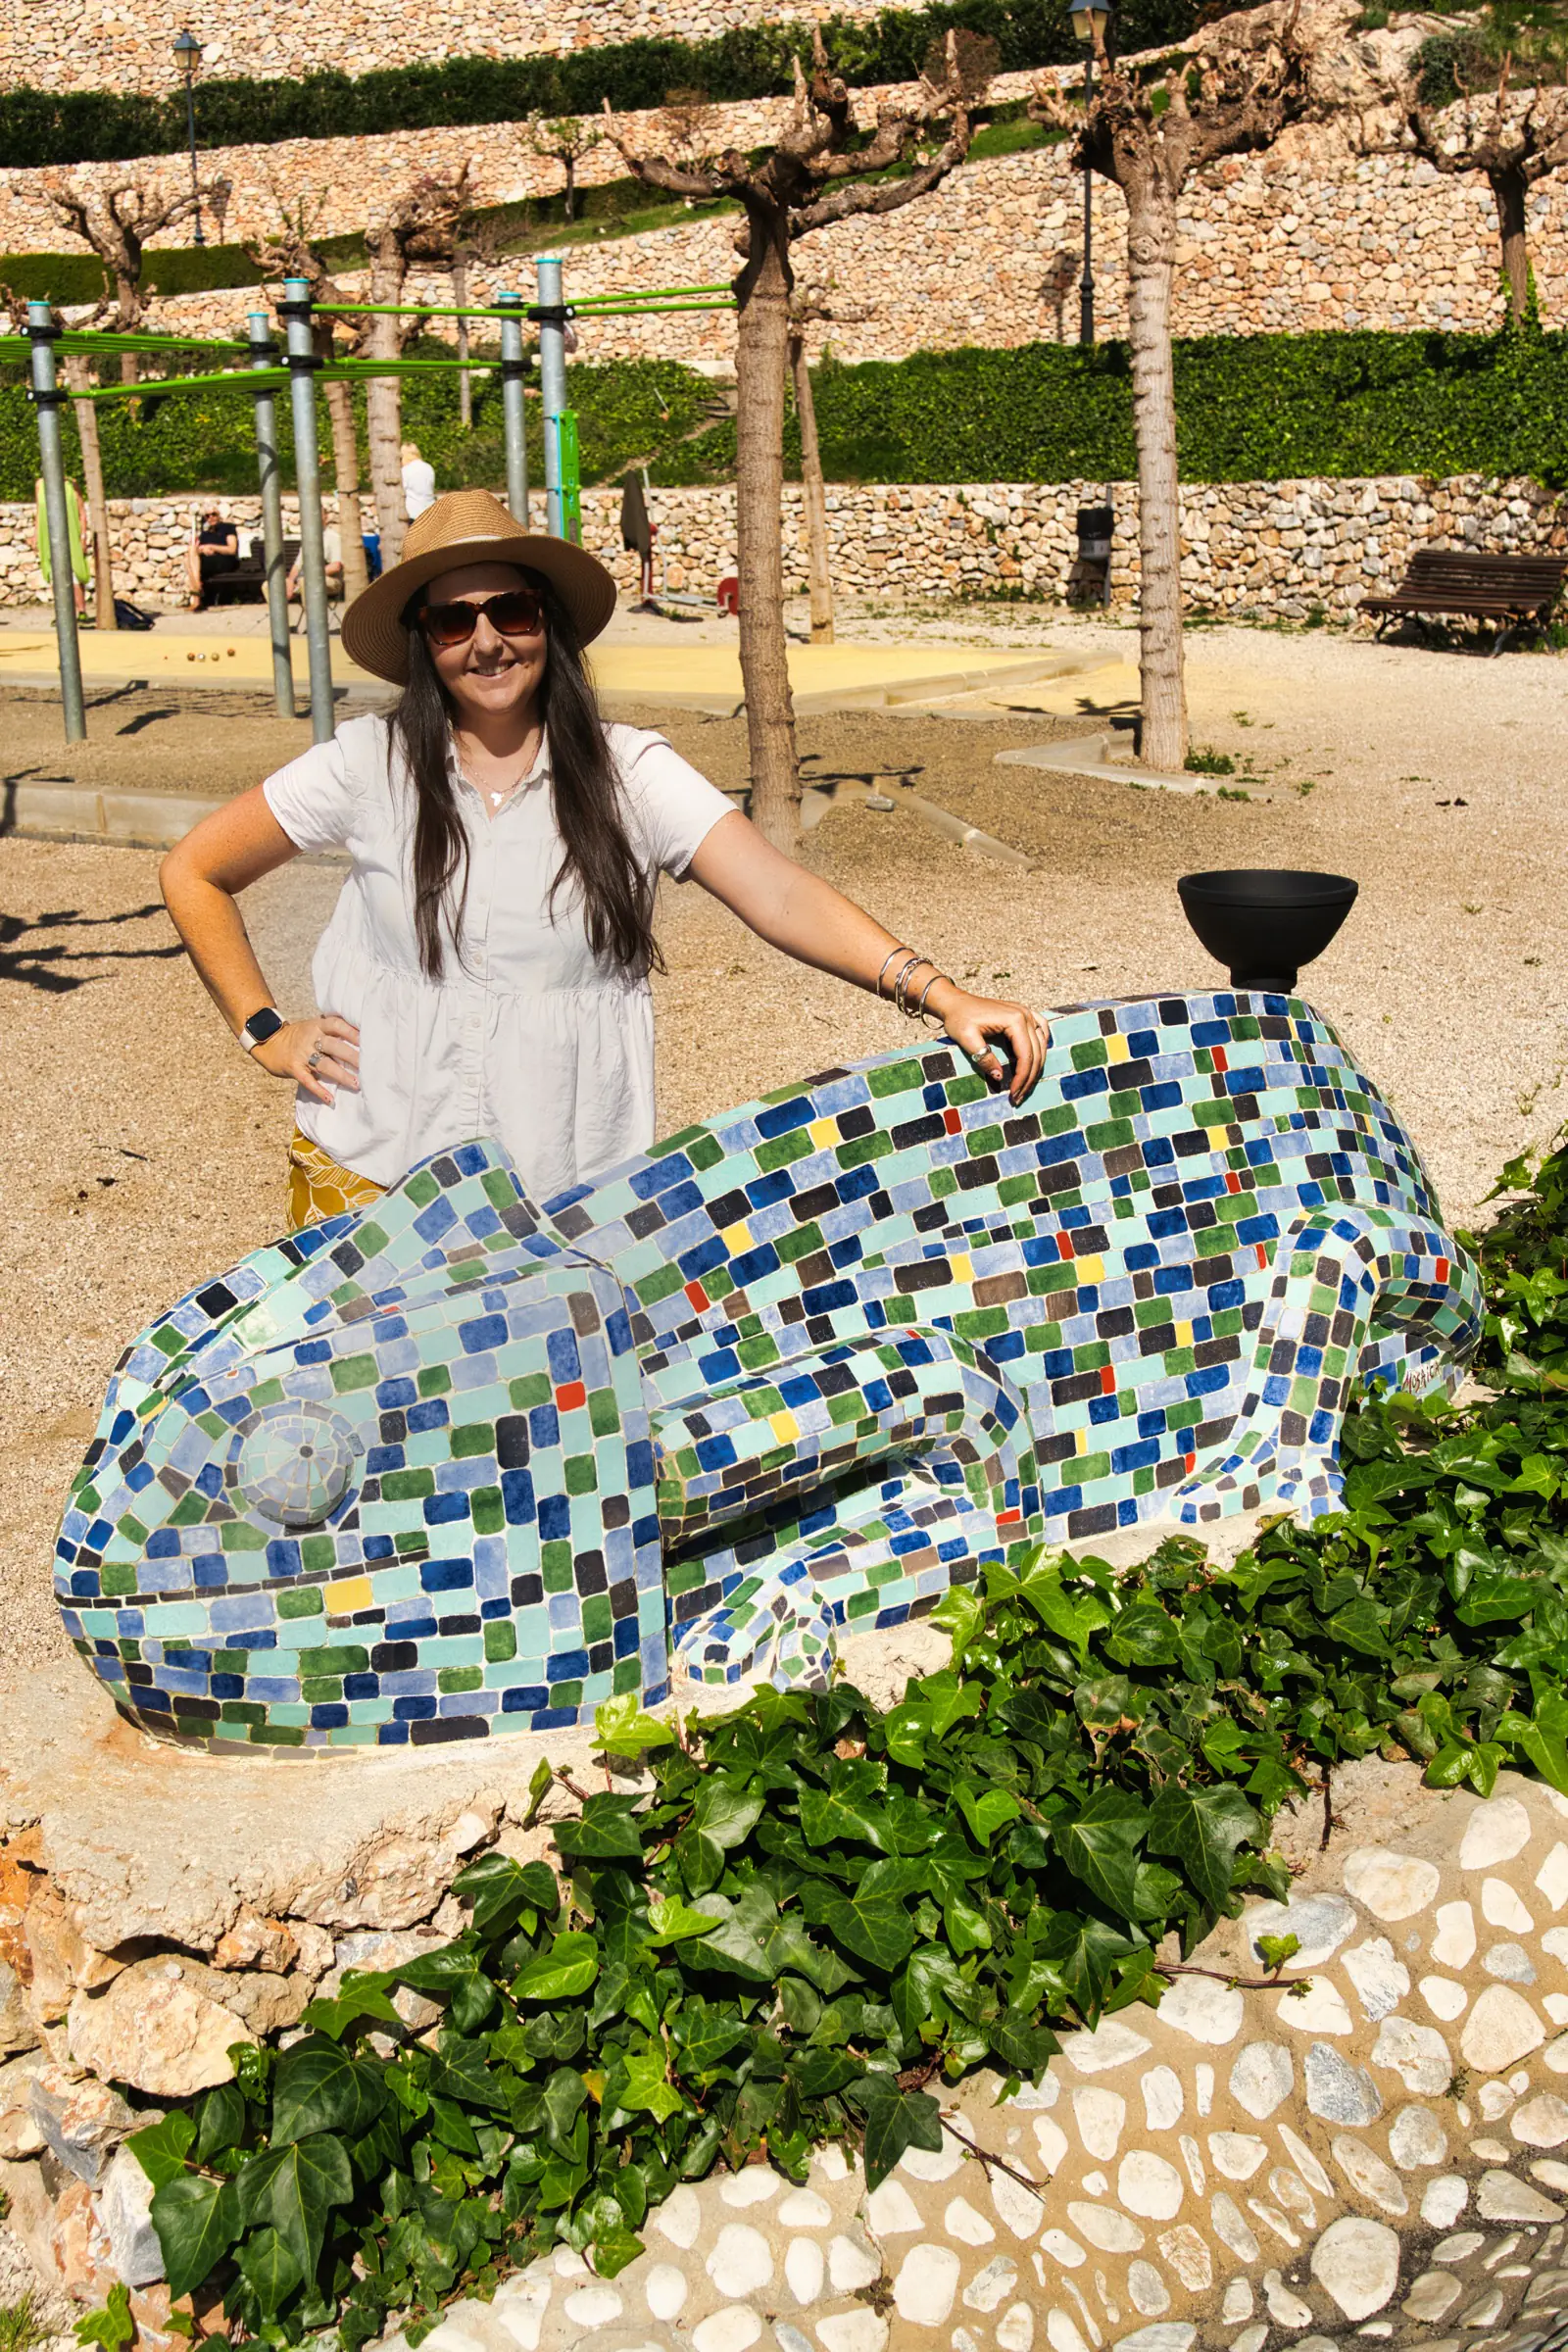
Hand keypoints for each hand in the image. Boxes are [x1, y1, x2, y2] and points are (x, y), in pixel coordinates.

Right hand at [249, 1014, 359, 1105]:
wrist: (269, 1041)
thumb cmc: (299, 1036)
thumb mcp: (314, 1027)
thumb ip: (332, 1032)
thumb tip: (361, 1038)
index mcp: (317, 1026)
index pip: (337, 1025)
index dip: (352, 1032)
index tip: (369, 1040)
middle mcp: (310, 1038)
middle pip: (334, 1046)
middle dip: (352, 1056)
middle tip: (370, 1066)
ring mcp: (301, 1053)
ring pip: (324, 1064)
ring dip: (341, 1075)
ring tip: (356, 1084)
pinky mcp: (294, 1068)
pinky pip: (307, 1080)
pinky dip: (319, 1090)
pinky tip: (330, 1099)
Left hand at [925, 983, 1048, 1104]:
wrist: (955, 1002)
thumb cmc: (958, 1019)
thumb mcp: (966, 1039)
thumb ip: (983, 1058)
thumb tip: (999, 1077)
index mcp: (1014, 1020)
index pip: (1025, 1055)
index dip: (1021, 1078)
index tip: (1013, 1094)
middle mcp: (1025, 1014)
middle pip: (1036, 1052)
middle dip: (1029, 1078)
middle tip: (1018, 1097)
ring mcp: (1026, 1012)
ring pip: (1042, 1044)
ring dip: (1036, 1066)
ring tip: (1025, 1085)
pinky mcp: (1023, 1013)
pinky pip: (1041, 1029)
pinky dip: (1041, 1045)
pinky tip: (1037, 1057)